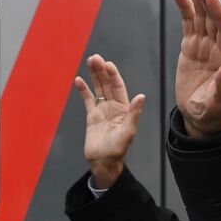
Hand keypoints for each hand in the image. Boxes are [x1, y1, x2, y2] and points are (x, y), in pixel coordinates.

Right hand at [74, 54, 145, 189]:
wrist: (103, 162)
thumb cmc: (117, 150)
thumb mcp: (127, 132)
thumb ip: (134, 114)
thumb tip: (141, 96)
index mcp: (123, 109)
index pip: (118, 87)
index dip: (113, 75)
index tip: (107, 64)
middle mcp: (113, 106)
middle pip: (107, 84)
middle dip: (102, 71)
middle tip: (95, 58)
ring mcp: (102, 110)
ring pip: (98, 88)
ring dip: (94, 76)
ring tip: (89, 61)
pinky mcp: (92, 116)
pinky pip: (88, 100)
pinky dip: (83, 90)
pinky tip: (78, 80)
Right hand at [172, 0, 220, 135]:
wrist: (201, 118)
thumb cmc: (214, 113)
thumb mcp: (219, 102)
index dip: (219, 13)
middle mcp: (220, 47)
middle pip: (214, 17)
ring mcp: (205, 45)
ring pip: (202, 15)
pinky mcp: (191, 46)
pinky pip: (189, 22)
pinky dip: (184, 7)